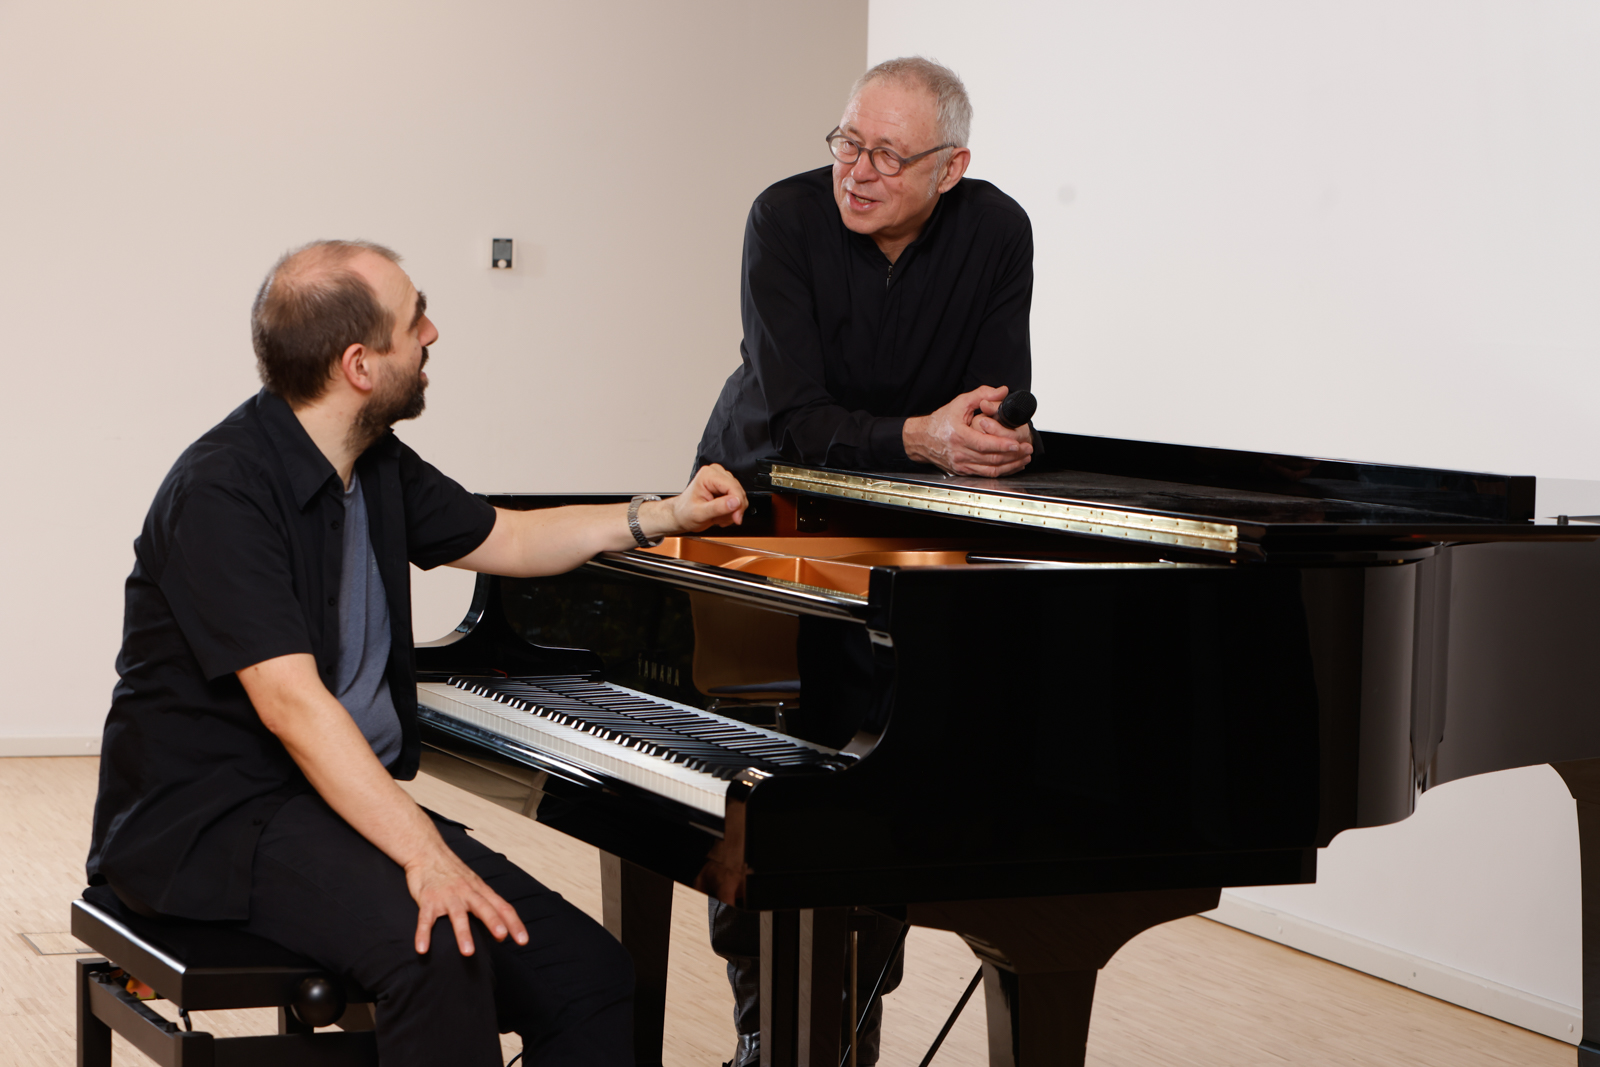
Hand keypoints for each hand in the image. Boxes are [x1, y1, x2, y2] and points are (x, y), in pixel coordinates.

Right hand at [405, 844, 527, 955]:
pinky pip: (425, 919)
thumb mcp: (474, 886)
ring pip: (458, 915)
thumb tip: (503, 934)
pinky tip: (422, 949)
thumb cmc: (452, 873)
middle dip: (493, 922)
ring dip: (463, 934)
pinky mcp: (428, 900)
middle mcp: (467, 893)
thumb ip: (488, 907)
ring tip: (468, 953)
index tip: (523, 940)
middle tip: (502, 936)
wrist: (427, 852)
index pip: (502, 907)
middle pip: (483, 908)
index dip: (514, 923)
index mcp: (480, 891)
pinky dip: (423, 934)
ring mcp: (447, 896)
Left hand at [658, 463, 746, 535]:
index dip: (738, 503)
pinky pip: (738, 500)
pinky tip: (721, 514)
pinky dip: (732, 511)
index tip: (736, 517)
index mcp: (708, 475)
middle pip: (738, 491)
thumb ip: (718, 507)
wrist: (681, 516)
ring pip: (740, 496)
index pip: (732, 486)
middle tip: (723, 519)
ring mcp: (722, 480)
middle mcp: (716, 473)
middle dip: (734, 509)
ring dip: (732, 511)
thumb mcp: (700, 513)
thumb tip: (735, 502)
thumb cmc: (685, 512)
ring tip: (718, 516)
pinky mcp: (726, 487)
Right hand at [903, 385, 1033, 476]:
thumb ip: (982, 395)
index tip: (1017, 443)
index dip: (1003, 445)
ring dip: (1010, 465)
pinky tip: (1011, 465)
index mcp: (958, 436)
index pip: (985, 444)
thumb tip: (1002, 392)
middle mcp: (959, 453)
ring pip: (990, 470)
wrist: (921, 439)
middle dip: (1013, 455)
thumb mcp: (960, 403)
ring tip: (1023, 458)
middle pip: (991, 459)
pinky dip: (1001, 471)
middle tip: (1027, 449)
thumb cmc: (940, 422)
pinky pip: (985, 474)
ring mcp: (961, 465)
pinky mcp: (962, 471)